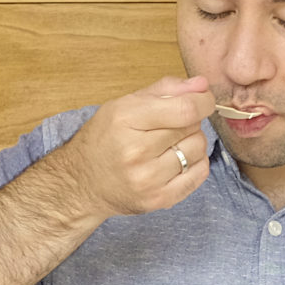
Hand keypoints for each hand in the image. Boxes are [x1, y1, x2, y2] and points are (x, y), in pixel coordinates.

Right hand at [54, 75, 216, 218]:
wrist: (82, 183)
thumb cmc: (104, 139)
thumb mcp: (124, 105)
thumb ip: (164, 90)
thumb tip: (201, 84)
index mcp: (125, 120)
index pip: (184, 109)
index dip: (202, 101)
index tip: (202, 99)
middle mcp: (136, 151)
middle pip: (193, 128)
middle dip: (190, 122)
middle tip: (171, 126)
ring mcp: (148, 179)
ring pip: (198, 150)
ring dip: (192, 143)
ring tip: (171, 144)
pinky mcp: (159, 200)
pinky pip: (198, 175)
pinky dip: (195, 164)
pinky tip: (177, 161)